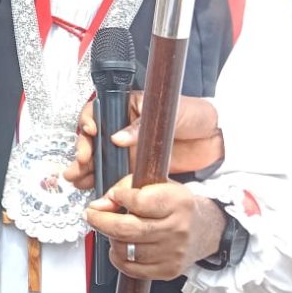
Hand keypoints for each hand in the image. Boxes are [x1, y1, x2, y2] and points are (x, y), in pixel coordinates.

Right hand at [64, 93, 223, 190]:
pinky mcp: (135, 166)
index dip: (89, 120)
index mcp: (128, 107)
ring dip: (85, 167)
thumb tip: (117, 138)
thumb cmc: (194, 114)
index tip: (91, 131)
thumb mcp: (169, 111)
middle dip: (82, 149)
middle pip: (93, 137)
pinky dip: (100, 180)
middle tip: (81, 160)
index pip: (99, 111)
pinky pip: (113, 173)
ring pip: (98, 157)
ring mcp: (128, 148)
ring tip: (76, 177)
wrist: (215, 138)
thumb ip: (141, 126)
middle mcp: (122, 127)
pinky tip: (91, 185)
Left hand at [86, 178, 225, 279]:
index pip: (138, 201)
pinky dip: (118, 257)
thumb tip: (100, 204)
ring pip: (126, 249)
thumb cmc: (175, 205)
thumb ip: (125, 188)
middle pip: (127, 229)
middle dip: (101, 221)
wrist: (205, 229)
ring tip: (112, 230)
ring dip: (110, 238)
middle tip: (91, 215)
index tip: (110, 197)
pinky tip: (120, 246)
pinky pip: (131, 268)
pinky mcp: (168, 270)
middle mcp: (178, 228)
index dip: (118, 197)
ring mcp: (173, 252)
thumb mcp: (157, 184)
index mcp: (177, 202)